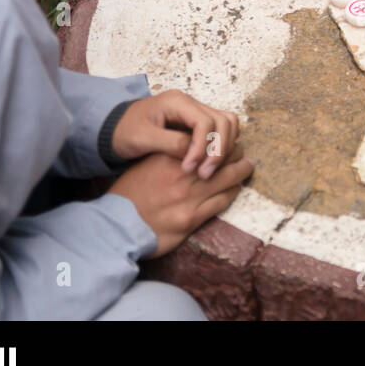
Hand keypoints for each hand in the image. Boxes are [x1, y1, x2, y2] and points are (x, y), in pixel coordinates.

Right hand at [109, 148, 253, 256]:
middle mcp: (181, 174)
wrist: (117, 227)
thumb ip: (168, 154)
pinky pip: (223, 200)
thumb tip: (193, 144)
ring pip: (229, 177)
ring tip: (247, 166)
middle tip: (240, 153)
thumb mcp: (145, 165)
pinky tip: (235, 188)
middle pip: (223, 155)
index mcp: (169, 157)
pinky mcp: (192, 218)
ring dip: (242, 170)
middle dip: (235, 152)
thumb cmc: (129, 195)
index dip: (220, 139)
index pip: (205, 140)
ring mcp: (188, 196)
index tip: (225, 140)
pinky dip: (233, 191)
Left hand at [112, 90, 240, 179]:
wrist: (114, 128)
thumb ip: (170, 143)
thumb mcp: (142, 138)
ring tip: (209, 169)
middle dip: (219, 149)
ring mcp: (196, 111)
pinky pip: (221, 129)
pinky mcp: (197, 122)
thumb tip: (194, 154)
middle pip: (223, 121)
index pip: (205, 121)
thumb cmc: (124, 131)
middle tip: (205, 174)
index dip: (203, 147)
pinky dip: (223, 144)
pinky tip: (209, 162)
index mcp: (177, 102)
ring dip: (225, 147)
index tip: (191, 169)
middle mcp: (191, 103)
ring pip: (228, 124)